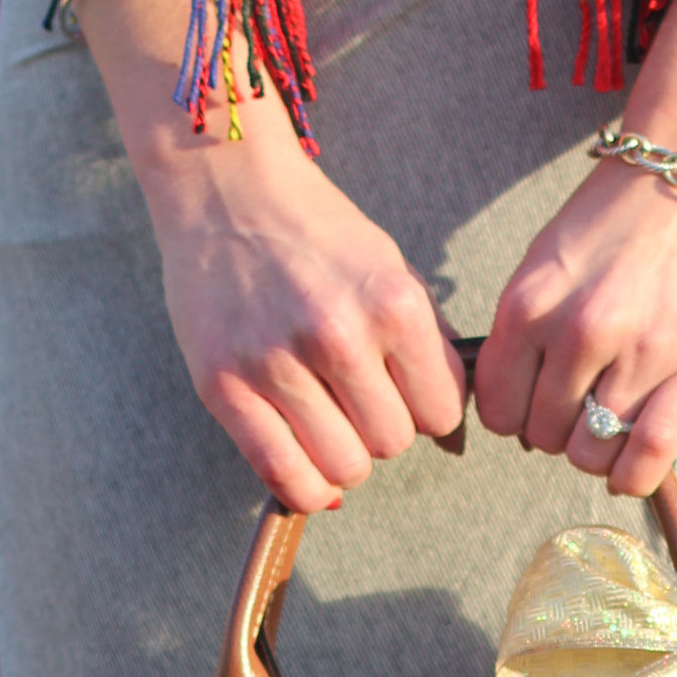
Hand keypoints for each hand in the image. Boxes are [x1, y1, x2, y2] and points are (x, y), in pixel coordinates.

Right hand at [144, 136, 464, 514]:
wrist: (226, 191)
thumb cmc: (314, 232)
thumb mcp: (391, 269)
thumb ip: (425, 345)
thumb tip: (451, 432)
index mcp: (393, 303)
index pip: (440, 411)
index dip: (426, 410)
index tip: (403, 394)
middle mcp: (338, 335)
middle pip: (393, 443)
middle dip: (383, 430)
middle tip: (358, 401)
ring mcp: (276, 363)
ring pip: (345, 467)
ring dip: (344, 456)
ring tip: (328, 421)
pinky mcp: (225, 386)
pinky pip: (284, 474)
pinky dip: (306, 486)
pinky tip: (307, 463)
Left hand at [473, 152, 676, 498]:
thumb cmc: (618, 218)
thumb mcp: (545, 263)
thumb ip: (520, 332)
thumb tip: (510, 408)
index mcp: (530, 304)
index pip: (497, 408)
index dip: (513, 415)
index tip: (534, 403)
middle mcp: (579, 331)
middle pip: (542, 435)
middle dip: (556, 427)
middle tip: (582, 401)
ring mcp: (640, 352)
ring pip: (590, 452)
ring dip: (595, 448)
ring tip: (611, 417)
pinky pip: (647, 456)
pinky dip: (630, 475)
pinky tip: (629, 465)